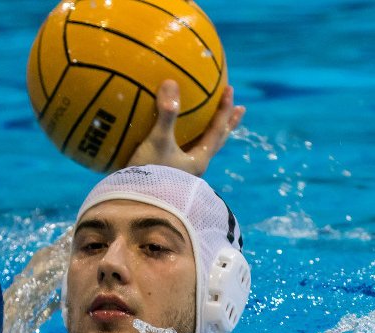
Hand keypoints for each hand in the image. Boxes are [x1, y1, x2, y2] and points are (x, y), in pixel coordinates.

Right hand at [127, 79, 245, 175]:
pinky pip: (180, 153)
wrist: (134, 208)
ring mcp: (181, 174)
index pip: (217, 130)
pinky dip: (182, 140)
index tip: (230, 89)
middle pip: (216, 141)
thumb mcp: (158, 142)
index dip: (224, 109)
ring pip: (200, 149)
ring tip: (208, 122)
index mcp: (198, 160)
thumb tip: (171, 82)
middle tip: (240, 108)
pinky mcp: (166, 176)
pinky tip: (169, 136)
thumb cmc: (149, 175)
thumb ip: (166, 115)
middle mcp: (194, 168)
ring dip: (207, 133)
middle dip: (227, 124)